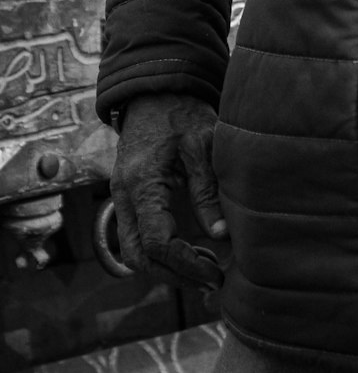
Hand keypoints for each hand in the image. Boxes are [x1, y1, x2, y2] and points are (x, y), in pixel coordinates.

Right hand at [110, 92, 227, 288]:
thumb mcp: (203, 144)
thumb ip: (208, 190)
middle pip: (137, 257)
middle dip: (174, 276)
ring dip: (165, 268)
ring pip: (131, 253)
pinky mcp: (126, 198)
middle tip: (212, 281)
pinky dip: (158, 254)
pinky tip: (190, 250)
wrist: (154, 91)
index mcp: (142, 182)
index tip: (215, 274)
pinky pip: (133, 238)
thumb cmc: (182, 114)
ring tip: (205, 268)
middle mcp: (124, 195)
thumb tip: (221, 236)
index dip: (185, 265)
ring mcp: (120, 197)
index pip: (156, 241)